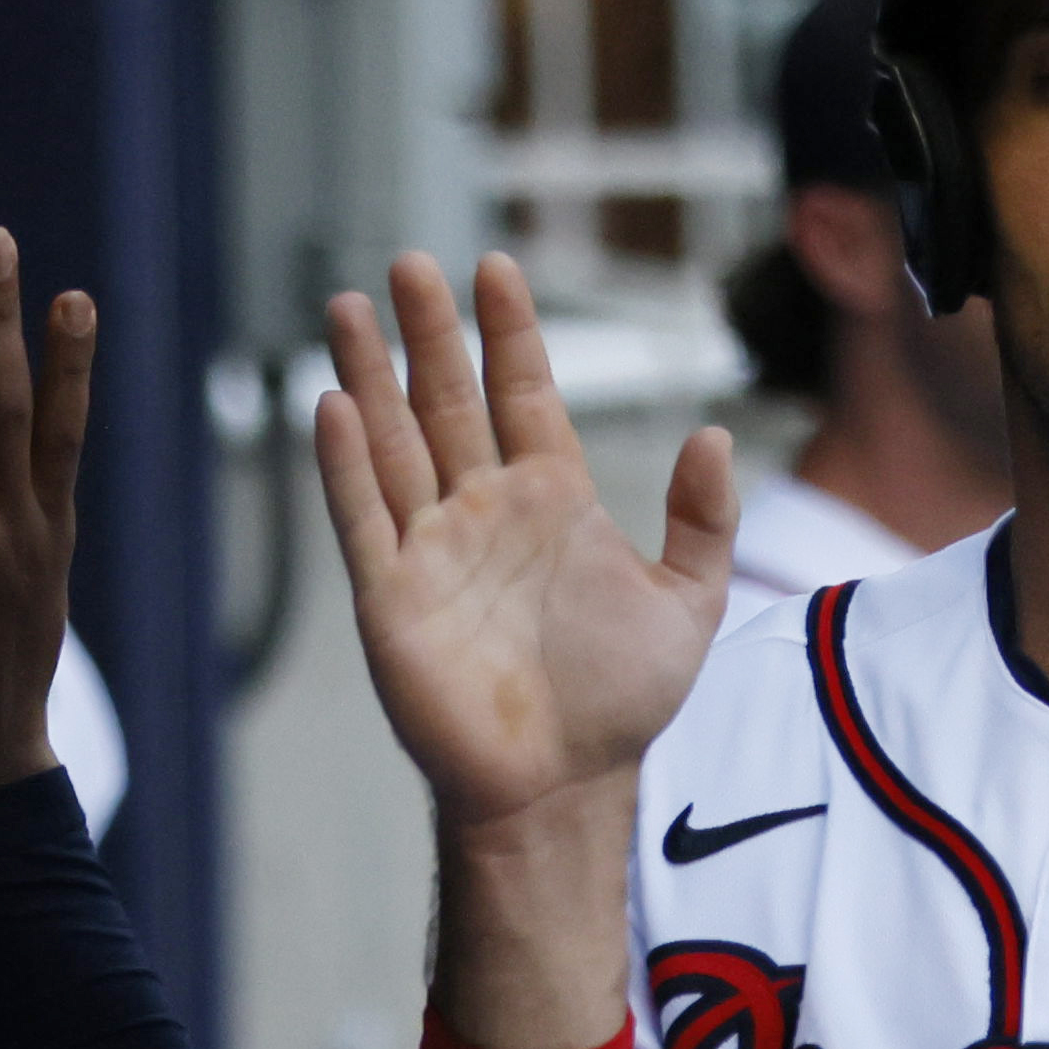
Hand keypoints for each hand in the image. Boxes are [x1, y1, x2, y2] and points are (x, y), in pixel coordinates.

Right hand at [314, 252, 738, 828]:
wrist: (564, 784)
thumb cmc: (623, 700)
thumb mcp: (687, 603)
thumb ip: (702, 519)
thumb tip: (716, 433)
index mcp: (553, 497)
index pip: (524, 392)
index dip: (509, 332)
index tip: (493, 268)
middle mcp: (485, 508)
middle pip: (448, 400)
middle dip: (430, 332)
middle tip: (409, 265)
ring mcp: (433, 547)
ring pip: (393, 442)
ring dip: (370, 377)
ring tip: (350, 307)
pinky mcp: (390, 594)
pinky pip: (362, 517)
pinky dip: (345, 464)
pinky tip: (332, 405)